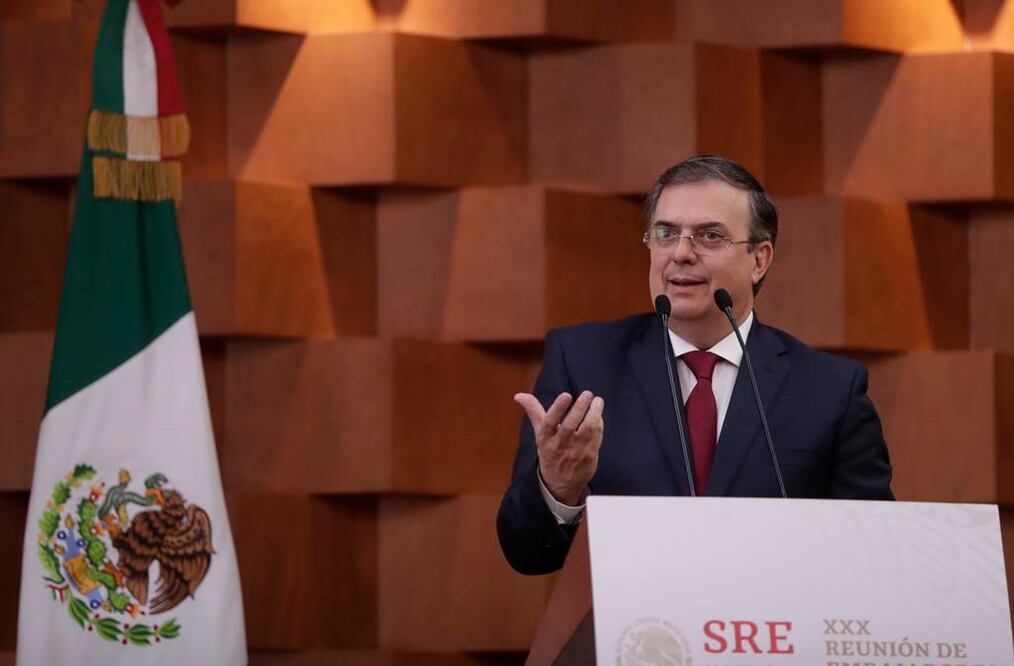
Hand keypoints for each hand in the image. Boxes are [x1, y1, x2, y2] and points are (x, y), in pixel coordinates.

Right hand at [514, 390, 604, 505]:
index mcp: (546, 438)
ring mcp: (576, 451)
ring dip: (594, 413)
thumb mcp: (540, 434)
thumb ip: (533, 411)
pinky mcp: (589, 455)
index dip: (558, 408)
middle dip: (580, 407)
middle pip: (570, 424)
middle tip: (587, 394)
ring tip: (598, 401)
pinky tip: (598, 414)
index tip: (566, 395)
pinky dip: (599, 423)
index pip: (549, 422)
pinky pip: (596, 436)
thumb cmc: (550, 453)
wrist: (561, 484)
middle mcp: (560, 445)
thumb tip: (519, 395)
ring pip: (587, 429)